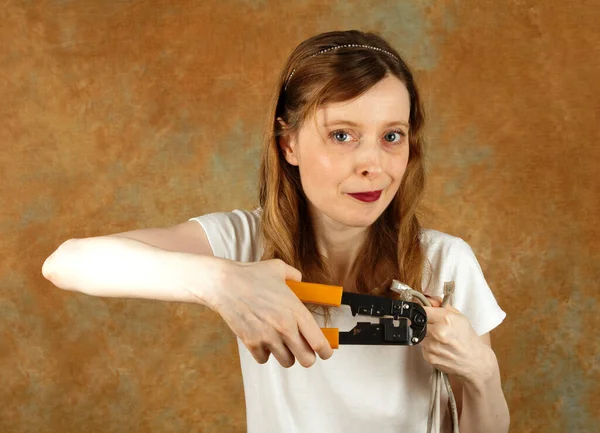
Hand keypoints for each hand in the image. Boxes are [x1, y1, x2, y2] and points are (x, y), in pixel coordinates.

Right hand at [209, 259, 333, 367]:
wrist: (224, 283)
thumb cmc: (252, 275)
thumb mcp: (279, 269)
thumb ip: (295, 276)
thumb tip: (300, 280)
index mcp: (296, 311)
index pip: (319, 343)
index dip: (326, 351)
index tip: (325, 351)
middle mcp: (285, 328)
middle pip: (307, 360)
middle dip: (307, 356)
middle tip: (303, 348)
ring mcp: (267, 337)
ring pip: (287, 362)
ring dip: (286, 354)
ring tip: (281, 341)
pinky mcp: (251, 343)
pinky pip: (265, 359)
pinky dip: (265, 353)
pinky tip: (263, 339)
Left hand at [421, 296, 493, 382]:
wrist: (475, 361)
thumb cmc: (468, 338)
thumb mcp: (459, 317)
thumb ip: (441, 305)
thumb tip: (427, 299)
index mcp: (446, 319)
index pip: (422, 310)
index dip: (422, 311)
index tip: (424, 313)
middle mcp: (438, 332)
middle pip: (419, 323)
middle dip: (426, 324)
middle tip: (436, 328)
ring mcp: (432, 346)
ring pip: (419, 335)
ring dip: (427, 336)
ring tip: (440, 339)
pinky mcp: (429, 357)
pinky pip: (422, 347)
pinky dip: (429, 347)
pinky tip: (440, 348)